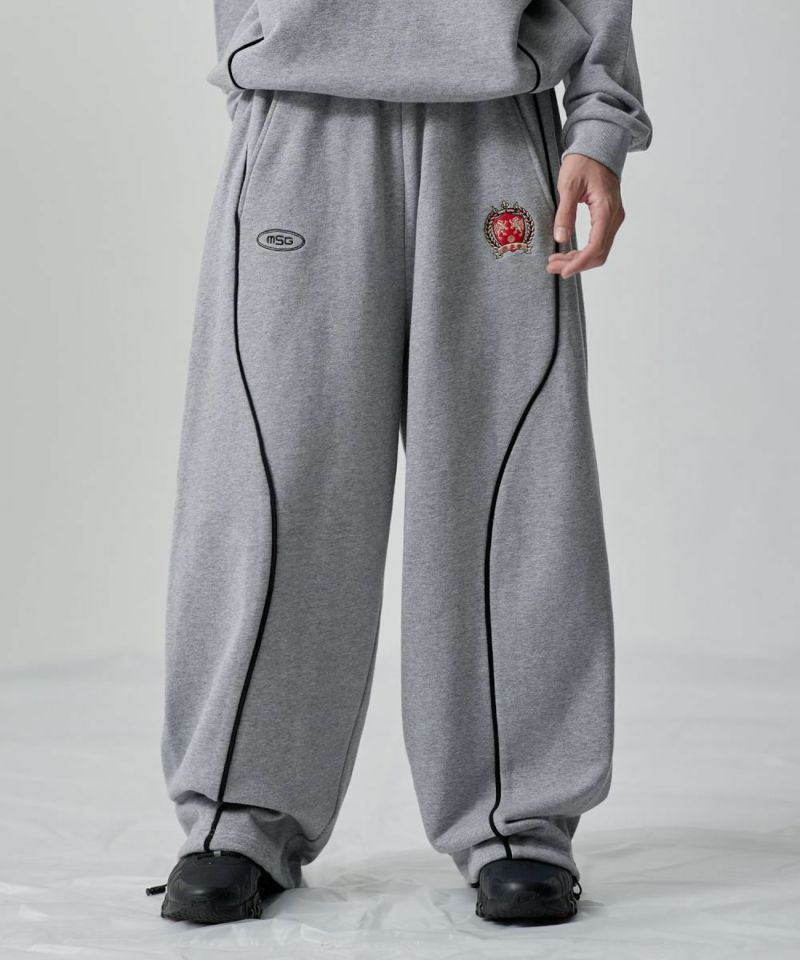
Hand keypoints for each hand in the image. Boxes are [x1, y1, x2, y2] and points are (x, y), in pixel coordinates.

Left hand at [546, 154, 624, 278]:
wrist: (597, 148)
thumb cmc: (583, 162)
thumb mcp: (568, 185)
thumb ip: (565, 213)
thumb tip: (561, 238)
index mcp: (606, 210)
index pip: (596, 246)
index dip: (579, 262)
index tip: (563, 271)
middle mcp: (614, 217)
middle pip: (599, 253)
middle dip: (576, 264)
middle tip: (551, 266)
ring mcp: (614, 219)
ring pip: (599, 250)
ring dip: (578, 260)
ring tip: (555, 261)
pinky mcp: (609, 218)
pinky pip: (598, 242)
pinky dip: (583, 251)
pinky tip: (566, 252)